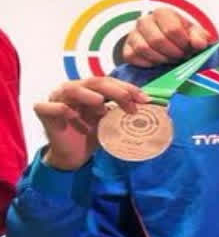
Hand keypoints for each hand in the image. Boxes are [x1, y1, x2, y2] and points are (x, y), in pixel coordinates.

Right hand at [34, 77, 149, 169]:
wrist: (73, 155)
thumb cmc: (92, 134)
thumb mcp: (112, 121)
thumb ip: (126, 111)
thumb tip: (156, 106)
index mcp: (89, 88)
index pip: (110, 82)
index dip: (128, 88)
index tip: (145, 100)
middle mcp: (73, 89)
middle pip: (94, 82)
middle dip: (116, 91)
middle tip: (131, 103)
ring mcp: (56, 98)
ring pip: (72, 89)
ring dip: (90, 97)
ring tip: (103, 110)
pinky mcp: (44, 111)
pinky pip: (53, 107)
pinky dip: (66, 112)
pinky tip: (78, 123)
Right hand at [121, 8, 213, 66]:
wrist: (170, 45)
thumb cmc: (184, 38)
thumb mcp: (195, 35)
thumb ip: (200, 37)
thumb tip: (199, 44)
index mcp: (162, 13)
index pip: (172, 29)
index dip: (183, 44)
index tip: (188, 48)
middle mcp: (144, 20)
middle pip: (157, 40)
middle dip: (172, 52)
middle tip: (180, 56)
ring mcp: (133, 34)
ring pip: (144, 48)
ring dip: (161, 58)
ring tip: (170, 59)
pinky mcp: (126, 48)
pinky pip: (133, 57)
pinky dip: (147, 63)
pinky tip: (158, 62)